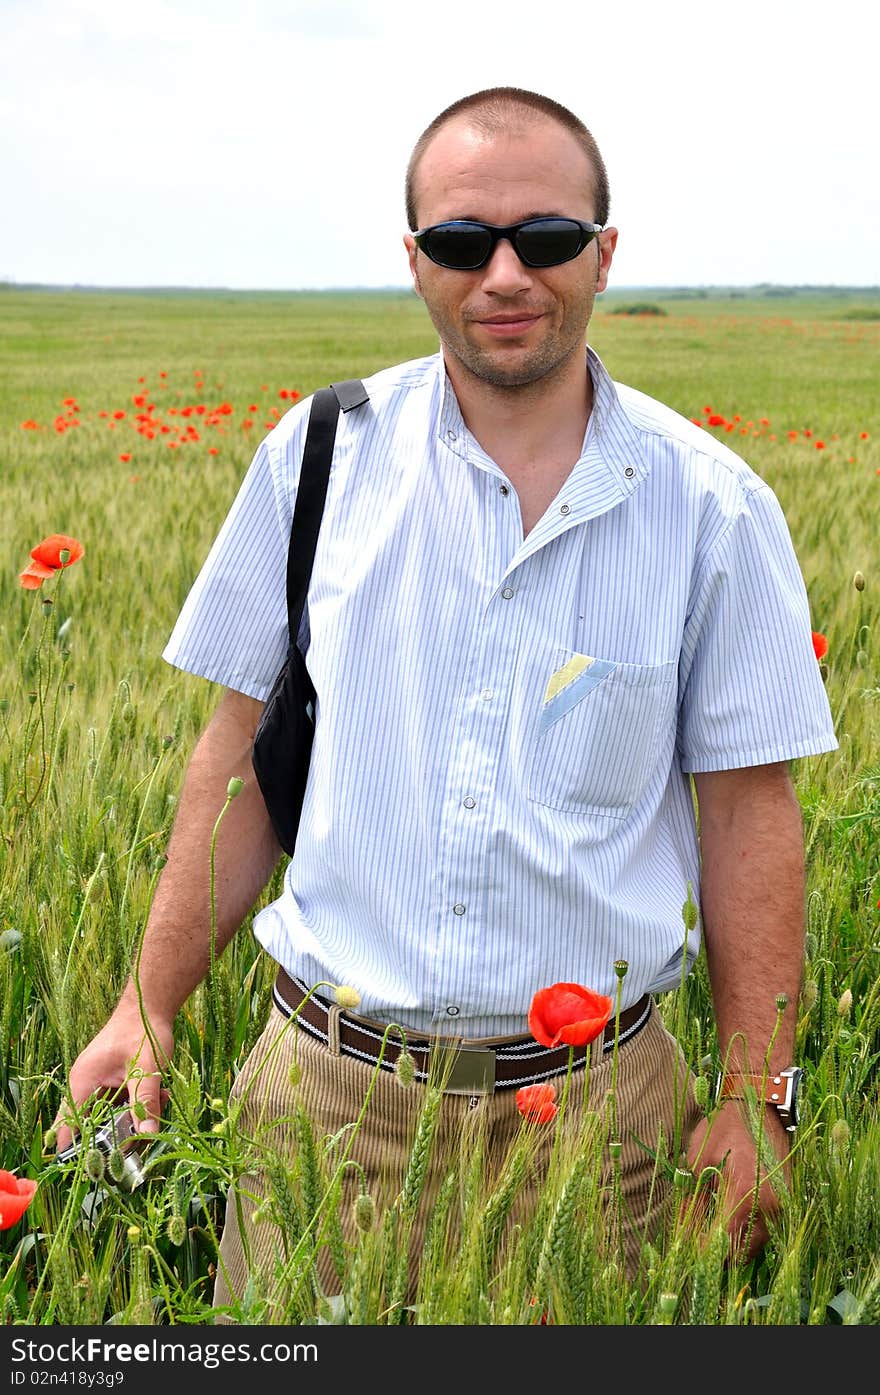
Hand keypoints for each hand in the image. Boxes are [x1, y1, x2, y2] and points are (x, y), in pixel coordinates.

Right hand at [54, 999, 173, 1152]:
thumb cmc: (142, 1030)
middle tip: (141, 1140)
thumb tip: (148, 1134)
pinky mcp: (115, 1082)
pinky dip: (140, 1104)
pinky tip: (161, 1094)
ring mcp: (100, 1084)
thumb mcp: (146, 1068)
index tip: (96, 1169)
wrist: (150, 1004)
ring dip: (134, 1117)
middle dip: (117, 1135)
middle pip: (92, 1125)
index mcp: (82, 1083)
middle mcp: (86, 1086)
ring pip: (111, 1116)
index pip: (68, 1125)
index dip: (78, 1150)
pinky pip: (123, 1104)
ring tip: (158, 1105)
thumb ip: (145, 1102)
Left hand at [683, 1100, 791, 1259]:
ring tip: (712, 1229)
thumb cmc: (724, 1127)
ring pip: (755, 1243)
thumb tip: (681, 1236)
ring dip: (734, 1242)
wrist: (758, 1103)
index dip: (703, 1253)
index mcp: (745, 1195)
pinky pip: (766, 1228)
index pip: (723, 1243)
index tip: (687, 1254)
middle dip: (719, 1252)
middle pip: (742, 1251)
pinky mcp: (787, 1201)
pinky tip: (730, 1216)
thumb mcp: (698, 1160)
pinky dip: (747, 1230)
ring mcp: (782, 1205)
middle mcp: (770, 1206)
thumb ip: (690, 1201)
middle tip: (698, 1244)